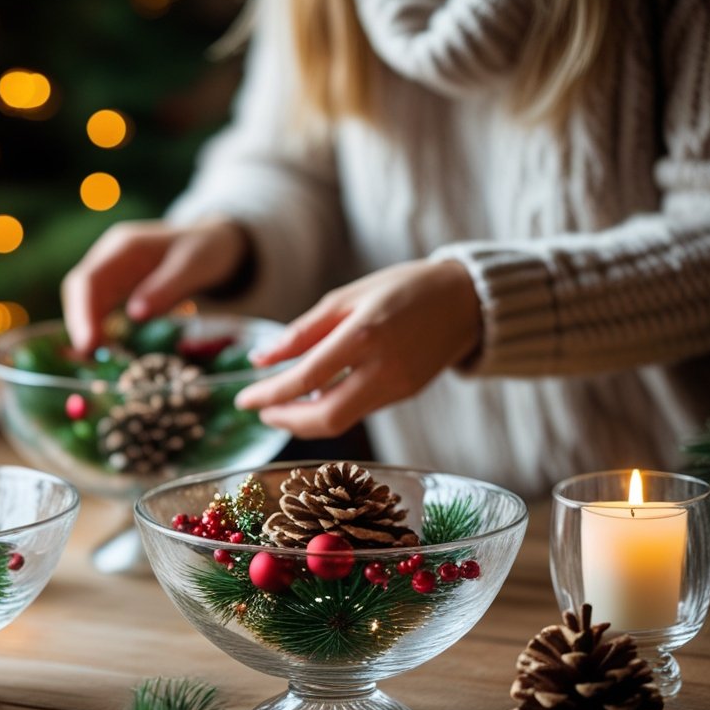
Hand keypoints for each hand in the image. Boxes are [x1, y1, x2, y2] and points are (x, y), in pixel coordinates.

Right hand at [61, 218, 248, 354]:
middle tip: (88, 360)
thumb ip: (166, 287)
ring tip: (94, 362)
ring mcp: (112, 273)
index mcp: (123, 247)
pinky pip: (100, 310)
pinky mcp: (118, 289)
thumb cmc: (206, 251)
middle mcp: (109, 258)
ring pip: (85, 303)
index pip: (88, 279)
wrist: (215, 244)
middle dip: (79, 325)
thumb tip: (135, 315)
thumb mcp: (194, 265)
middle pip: (79, 292)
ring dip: (86, 330)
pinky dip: (99, 331)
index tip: (88, 344)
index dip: (82, 313)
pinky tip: (106, 352)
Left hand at [234, 259, 481, 436]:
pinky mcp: (406, 396)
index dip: (270, 395)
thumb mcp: (346, 297)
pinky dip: (331, 410)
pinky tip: (315, 397)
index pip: (306, 379)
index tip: (243, 400)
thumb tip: (261, 360)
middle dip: (286, 421)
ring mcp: (398, 387)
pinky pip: (359, 412)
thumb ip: (302, 331)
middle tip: (261, 411)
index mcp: (363, 336)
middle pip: (326, 418)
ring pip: (342, 421)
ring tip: (282, 405)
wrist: (466, 300)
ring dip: (306, 420)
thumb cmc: (401, 289)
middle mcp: (383, 368)